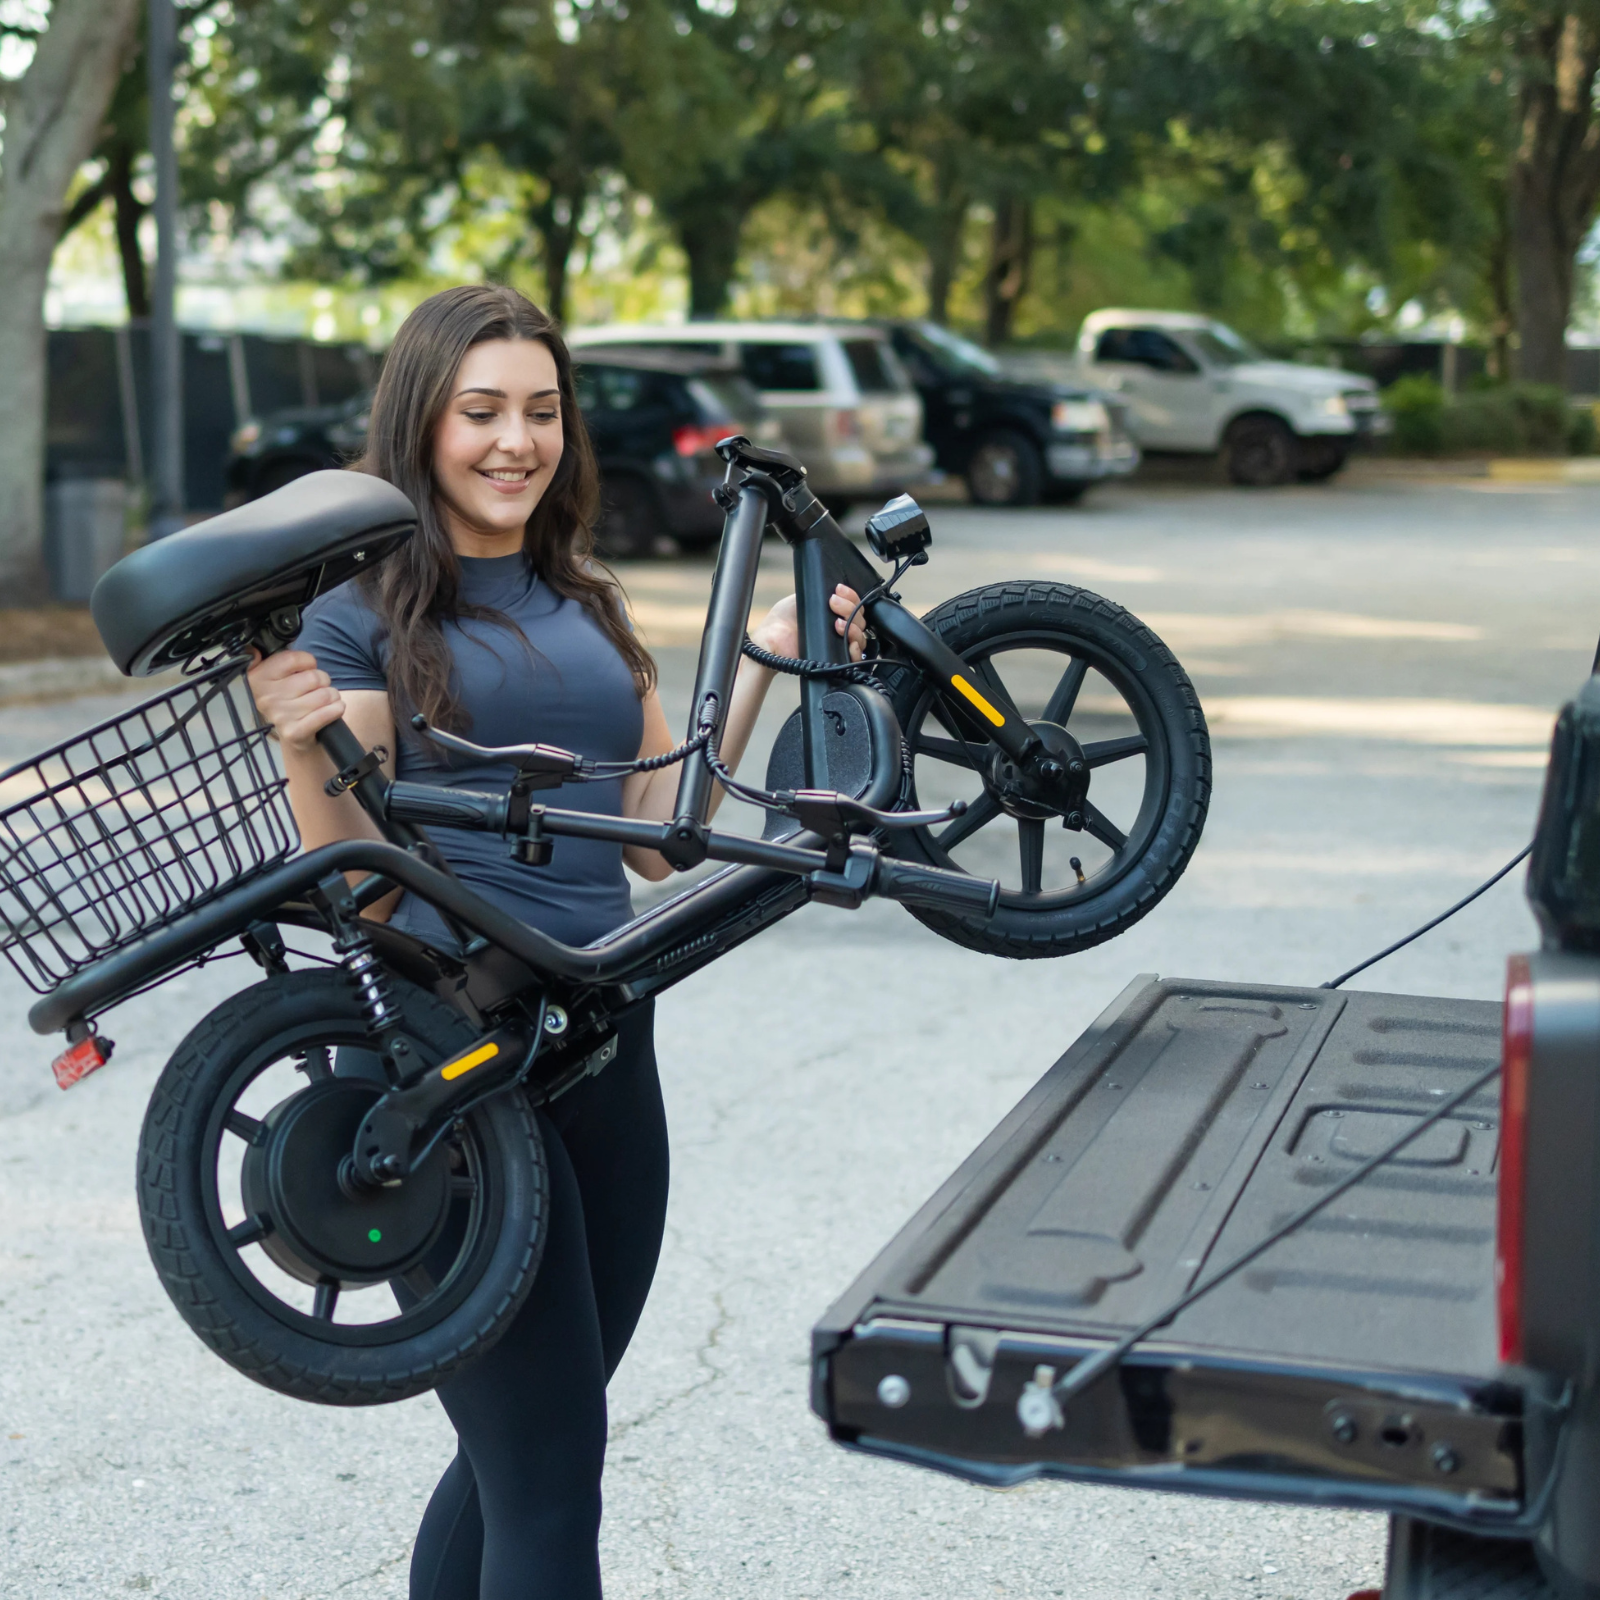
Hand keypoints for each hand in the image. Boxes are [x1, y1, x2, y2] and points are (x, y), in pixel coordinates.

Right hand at [248, 649, 346, 755]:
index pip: (293, 659)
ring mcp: (280, 716)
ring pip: (324, 694)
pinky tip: (333, 709)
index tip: (307, 668)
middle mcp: (266, 697)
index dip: (308, 661)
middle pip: (313, 677)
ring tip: (325, 700)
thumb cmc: (289, 700)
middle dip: (323, 681)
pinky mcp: (294, 732)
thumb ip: (273, 659)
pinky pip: (327, 713)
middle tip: (317, 688)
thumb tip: (253, 648)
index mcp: (258, 678)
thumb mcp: (276, 676)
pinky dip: (337, 709)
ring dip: (332, 696)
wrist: (293, 734)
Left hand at [749, 585, 866, 662]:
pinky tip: (848, 642)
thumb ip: (819, 593)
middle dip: (850, 608)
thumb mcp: (800, 598)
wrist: (769, 641)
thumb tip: (834, 589)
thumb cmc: (780, 621)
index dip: (850, 596)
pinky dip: (855, 650)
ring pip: (860, 637)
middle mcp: (838, 628)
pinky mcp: (835, 660)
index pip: (853, 604)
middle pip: (860, 619)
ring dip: (853, 628)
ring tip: (836, 623)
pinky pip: (855, 659)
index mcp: (832, 613)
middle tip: (833, 603)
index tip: (838, 590)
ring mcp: (838, 644)